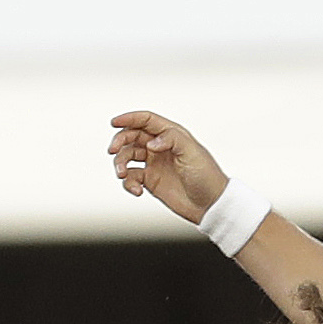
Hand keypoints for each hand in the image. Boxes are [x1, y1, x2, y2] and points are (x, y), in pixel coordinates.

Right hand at [109, 110, 230, 223]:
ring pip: (127, 157)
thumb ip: (171, 139)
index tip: (114, 122)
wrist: (210, 204)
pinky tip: (136, 190)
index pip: (146, 120)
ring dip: (120, 163)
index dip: (129, 118)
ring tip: (122, 175)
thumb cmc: (207, 176)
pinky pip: (131, 178)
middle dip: (119, 141)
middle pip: (131, 137)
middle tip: (112, 151)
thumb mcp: (192, 151)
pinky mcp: (150, 181)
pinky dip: (128, 183)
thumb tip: (150, 143)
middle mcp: (160, 147)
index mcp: (170, 134)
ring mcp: (154, 164)